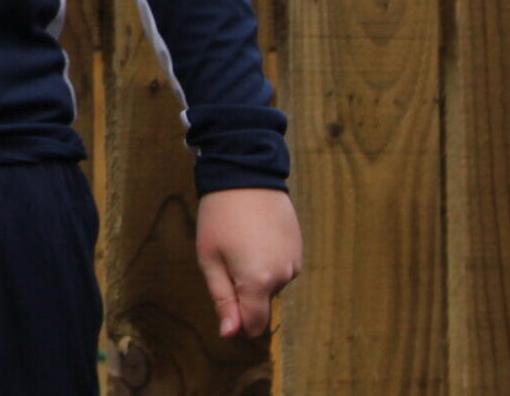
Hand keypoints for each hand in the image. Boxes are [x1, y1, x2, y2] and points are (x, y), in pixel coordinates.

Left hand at [195, 187, 301, 338]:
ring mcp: (295, 261)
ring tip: (241, 241)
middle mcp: (283, 276)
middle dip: (243, 290)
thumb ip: (222, 299)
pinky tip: (256, 235)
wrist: (247, 175)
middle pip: (261, 302)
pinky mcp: (300, 247)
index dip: (238, 322)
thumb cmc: (220, 217)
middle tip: (226, 256)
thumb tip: (230, 333)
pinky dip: (268, 259)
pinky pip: (281, 267)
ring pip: (272, 284)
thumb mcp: (210, 259)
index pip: (254, 323)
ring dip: (256, 273)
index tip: (224, 305)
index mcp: (259, 283)